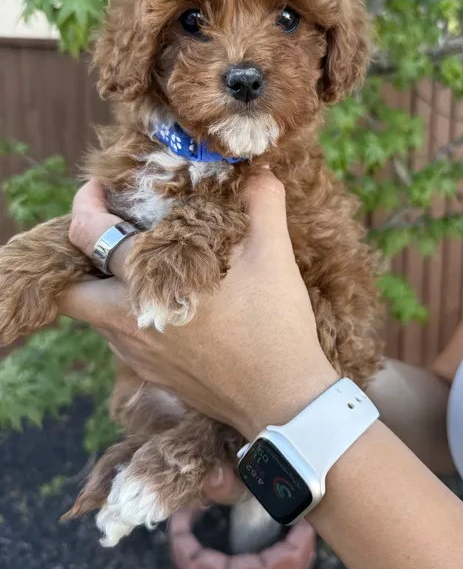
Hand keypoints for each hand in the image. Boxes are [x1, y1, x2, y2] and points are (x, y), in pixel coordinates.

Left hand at [60, 172, 337, 444]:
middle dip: (85, 260)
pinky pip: (121, 340)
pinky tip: (167, 306)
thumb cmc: (275, 325)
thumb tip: (257, 169)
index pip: (91, 238)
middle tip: (116, 237)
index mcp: (148, 286)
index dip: (86, 207)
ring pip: (96, 317)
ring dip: (109, 289)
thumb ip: (261, 203)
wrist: (283, 398)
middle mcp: (129, 324)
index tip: (98, 190)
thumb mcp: (274, 255)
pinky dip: (128, 317)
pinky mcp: (152, 376)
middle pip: (72, 291)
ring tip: (144, 268)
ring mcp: (138, 356)